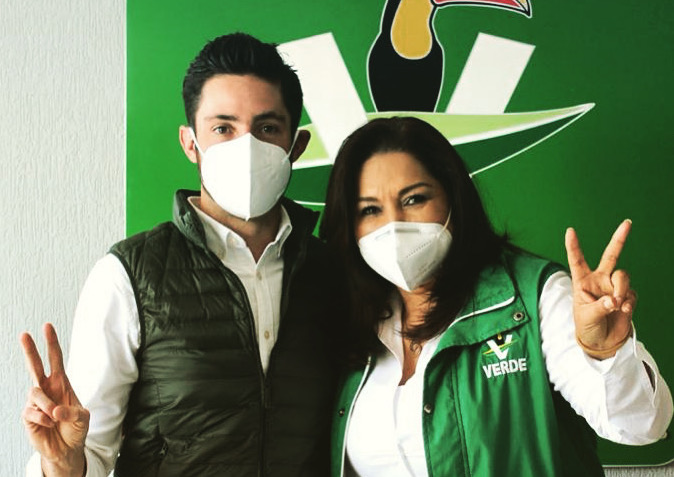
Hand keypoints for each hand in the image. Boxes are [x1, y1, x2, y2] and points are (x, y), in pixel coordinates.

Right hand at [20, 323, 88, 476]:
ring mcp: (36, 402)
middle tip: (24, 334)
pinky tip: (49, 425)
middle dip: (30, 350)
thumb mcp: (82, 418)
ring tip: (55, 417)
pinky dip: (43, 419)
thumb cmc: (76, 428)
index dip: (52, 343)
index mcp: (61, 383)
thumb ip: (72, 412)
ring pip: (35, 392)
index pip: (55, 359)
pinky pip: (31, 412)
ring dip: (47, 405)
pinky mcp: (28, 416)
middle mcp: (46, 389)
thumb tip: (54, 410)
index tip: (47, 326)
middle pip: (35, 365)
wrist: (67, 449)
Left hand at [565, 219, 635, 358]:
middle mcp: (599, 280)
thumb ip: (600, 307)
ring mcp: (614, 287)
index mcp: (582, 281)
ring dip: (621, 288)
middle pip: (611, 255)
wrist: (601, 341)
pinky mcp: (627, 296)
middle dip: (619, 238)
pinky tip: (623, 310)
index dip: (573, 246)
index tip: (570, 230)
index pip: (577, 260)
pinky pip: (632, 293)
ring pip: (623, 276)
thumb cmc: (587, 326)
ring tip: (616, 304)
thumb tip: (615, 299)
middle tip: (627, 223)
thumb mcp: (586, 317)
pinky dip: (628, 301)